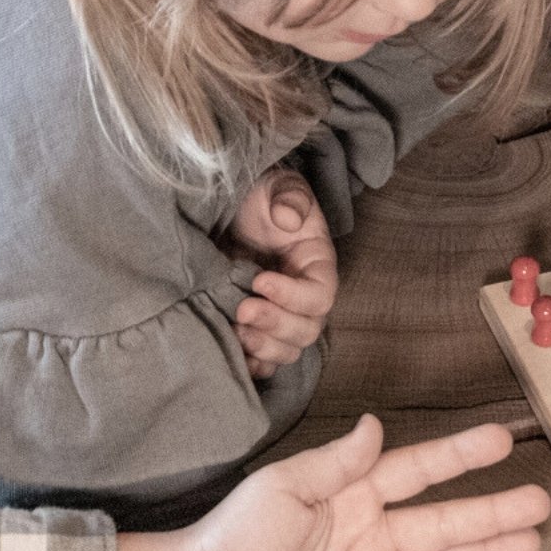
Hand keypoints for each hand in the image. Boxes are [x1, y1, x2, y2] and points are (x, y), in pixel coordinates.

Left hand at [117, 418, 550, 550]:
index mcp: (351, 493)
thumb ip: (335, 463)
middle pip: (443, 520)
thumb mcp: (282, 489)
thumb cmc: (231, 537)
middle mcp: (368, 531)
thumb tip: (375, 424)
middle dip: (492, 511)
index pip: (418, 470)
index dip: (460, 455)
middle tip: (541, 502)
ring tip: (529, 543)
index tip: (502, 438)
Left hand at [225, 167, 337, 378]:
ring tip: (235, 328)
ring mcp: (281, 315)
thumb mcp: (277, 187)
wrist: (230, 211)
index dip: (294, 296)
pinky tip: (233, 352)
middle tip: (242, 309)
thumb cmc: (259, 197)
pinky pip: (265, 360)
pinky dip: (253, 364)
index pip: (320, 296)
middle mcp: (303, 297)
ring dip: (264, 346)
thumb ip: (289, 198)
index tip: (260, 281)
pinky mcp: (257, 326)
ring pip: (288, 349)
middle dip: (276, 324)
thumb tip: (288, 219)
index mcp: (317, 266)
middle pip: (306, 330)